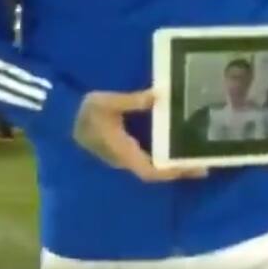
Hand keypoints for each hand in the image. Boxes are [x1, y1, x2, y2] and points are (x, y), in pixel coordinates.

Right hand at [73, 89, 206, 181]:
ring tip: (195, 155)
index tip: (193, 168)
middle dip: (178, 170)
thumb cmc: (85, 111)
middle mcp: (124, 159)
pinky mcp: (123, 150)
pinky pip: (147, 158)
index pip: (149, 170)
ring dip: (172, 165)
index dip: (171, 172)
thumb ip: (133, 100)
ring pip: (151, 167)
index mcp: (122, 151)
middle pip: (155, 173)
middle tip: (204, 164)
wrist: (63, 116)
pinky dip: (163, 156)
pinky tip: (175, 143)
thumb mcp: (108, 101)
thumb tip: (160, 95)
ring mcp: (123, 157)